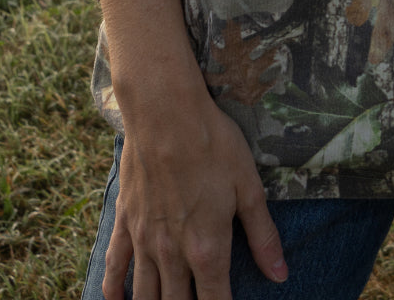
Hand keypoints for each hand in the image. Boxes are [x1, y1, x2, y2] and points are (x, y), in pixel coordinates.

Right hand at [103, 90, 286, 299]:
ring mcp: (144, 240)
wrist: (165, 112)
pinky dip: (113, 290)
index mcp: (207, 248)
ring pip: (145, 295)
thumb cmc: (213, 144)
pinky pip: (114, 267)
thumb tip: (280, 275)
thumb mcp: (249, 186)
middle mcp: (172, 253)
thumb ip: (262, 235)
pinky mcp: (124, 222)